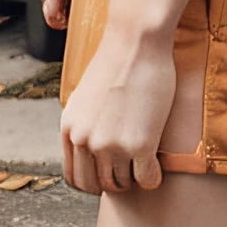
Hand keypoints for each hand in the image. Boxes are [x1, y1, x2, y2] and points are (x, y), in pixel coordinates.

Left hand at [61, 26, 176, 195]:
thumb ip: (83, 124)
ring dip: (133, 177)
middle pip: (98, 185)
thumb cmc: (117, 61)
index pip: (75, 179)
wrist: (137, 41)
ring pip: (122, 184)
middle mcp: (86, 141)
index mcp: (70, 129)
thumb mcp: (84, 96)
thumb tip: (90, 147)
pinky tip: (156, 165)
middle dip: (114, 181)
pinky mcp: (140, 144)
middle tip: (129, 167)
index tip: (108, 173)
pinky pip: (146, 180)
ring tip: (144, 161)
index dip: (93, 181)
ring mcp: (112, 145)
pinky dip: (152, 177)